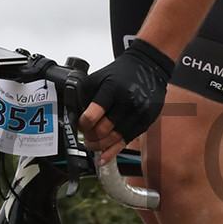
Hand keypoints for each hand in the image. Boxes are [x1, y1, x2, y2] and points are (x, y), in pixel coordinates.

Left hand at [78, 39, 174, 155]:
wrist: (149, 67)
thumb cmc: (122, 72)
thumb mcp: (100, 76)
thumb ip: (85, 94)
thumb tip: (73, 114)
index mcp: (112, 88)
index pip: (92, 115)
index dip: (82, 125)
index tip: (79, 126)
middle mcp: (127, 101)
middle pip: (103, 130)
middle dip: (90, 137)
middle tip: (85, 136)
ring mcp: (138, 113)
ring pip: (114, 139)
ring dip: (99, 145)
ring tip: (92, 144)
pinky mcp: (146, 121)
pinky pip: (127, 141)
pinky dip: (113, 151)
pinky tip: (103, 157)